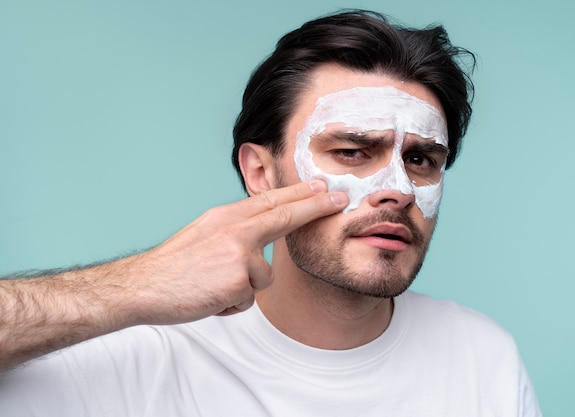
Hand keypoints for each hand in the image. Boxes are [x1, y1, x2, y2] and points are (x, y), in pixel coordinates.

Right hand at [127, 180, 347, 324]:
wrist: (143, 286)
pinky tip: (209, 297)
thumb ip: (234, 231)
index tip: (322, 185)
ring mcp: (239, 254)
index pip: (270, 201)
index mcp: (226, 217)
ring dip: (243, 287)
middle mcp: (236, 230)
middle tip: (339, 197)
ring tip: (212, 286)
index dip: (299, 193)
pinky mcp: (239, 281)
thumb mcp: (204, 234)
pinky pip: (248, 298)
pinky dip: (231, 304)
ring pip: (263, 276)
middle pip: (285, 216)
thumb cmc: (173, 265)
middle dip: (316, 206)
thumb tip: (258, 235)